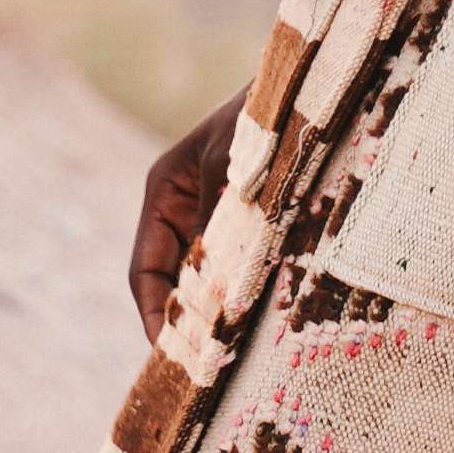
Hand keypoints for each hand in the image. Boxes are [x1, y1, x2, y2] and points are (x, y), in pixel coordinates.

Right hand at [129, 90, 242, 340]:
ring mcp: (214, 215)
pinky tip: (259, 317)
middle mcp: (182, 208)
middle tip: (202, 365)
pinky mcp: (247, 220)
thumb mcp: (231, 164)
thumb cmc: (263, 115)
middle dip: (184, 320)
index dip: (154, 313)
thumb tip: (212, 283)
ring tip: (229, 352)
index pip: (145, 269)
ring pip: (204, 277)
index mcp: (163, 192)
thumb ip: (217, 220)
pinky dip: (241, 290)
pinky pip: (236, 264)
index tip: (168, 351)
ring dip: (214, 309)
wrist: (307, 87)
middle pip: (172, 280)